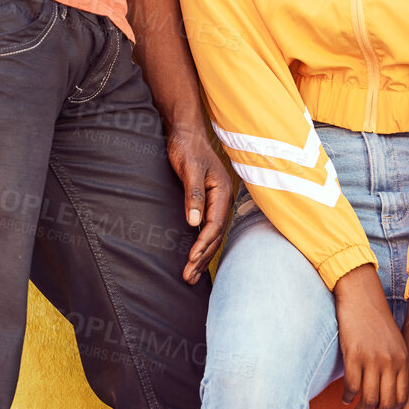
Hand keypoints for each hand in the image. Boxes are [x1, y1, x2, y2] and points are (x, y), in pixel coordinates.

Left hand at [166, 123, 229, 283]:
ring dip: (202, 255)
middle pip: (215, 234)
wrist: (185, 132)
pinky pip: (208, 228)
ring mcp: (217, 201)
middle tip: (188, 276)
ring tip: (190, 276)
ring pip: (212, 234)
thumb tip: (194, 223)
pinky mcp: (208, 202)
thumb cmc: (187, 147)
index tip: (191, 258)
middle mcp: (223, 199)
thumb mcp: (189, 169)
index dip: (203, 243)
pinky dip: (202, 244)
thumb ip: (193, 194)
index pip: (215, 224)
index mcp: (222, 191)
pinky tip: (195, 256)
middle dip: (202, 256)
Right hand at [333, 264, 406, 408]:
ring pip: (370, 400)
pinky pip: (353, 387)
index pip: (402, 398)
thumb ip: (394, 365)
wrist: (361, 293)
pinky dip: (348, 398)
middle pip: (388, 404)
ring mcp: (373, 359)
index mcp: (404, 360)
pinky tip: (345, 398)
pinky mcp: (354, 355)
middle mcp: (392, 362)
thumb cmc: (375, 318)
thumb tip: (388, 392)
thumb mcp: (393, 342)